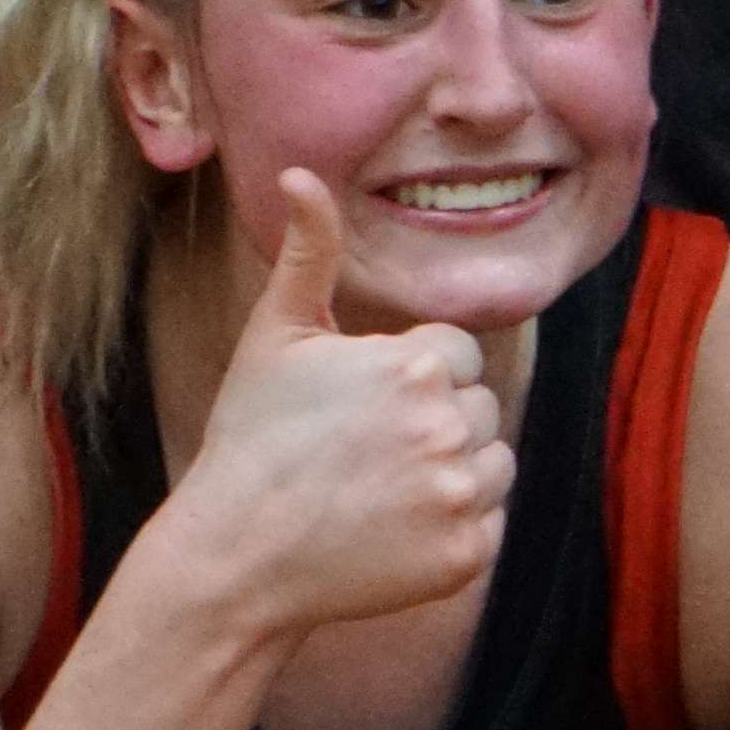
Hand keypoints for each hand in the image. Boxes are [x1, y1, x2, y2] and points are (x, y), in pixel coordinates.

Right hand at [176, 173, 508, 637]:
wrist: (235, 556)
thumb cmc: (251, 438)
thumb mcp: (275, 336)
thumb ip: (310, 253)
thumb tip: (299, 173)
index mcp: (416, 365)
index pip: (455, 355)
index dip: (407, 378)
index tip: (356, 408)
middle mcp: (450, 427)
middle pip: (479, 409)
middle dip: (433, 424)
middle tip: (361, 453)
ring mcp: (461, 496)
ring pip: (494, 465)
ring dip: (452, 474)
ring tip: (377, 490)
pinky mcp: (468, 556)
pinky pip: (488, 526)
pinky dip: (450, 530)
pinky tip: (389, 531)